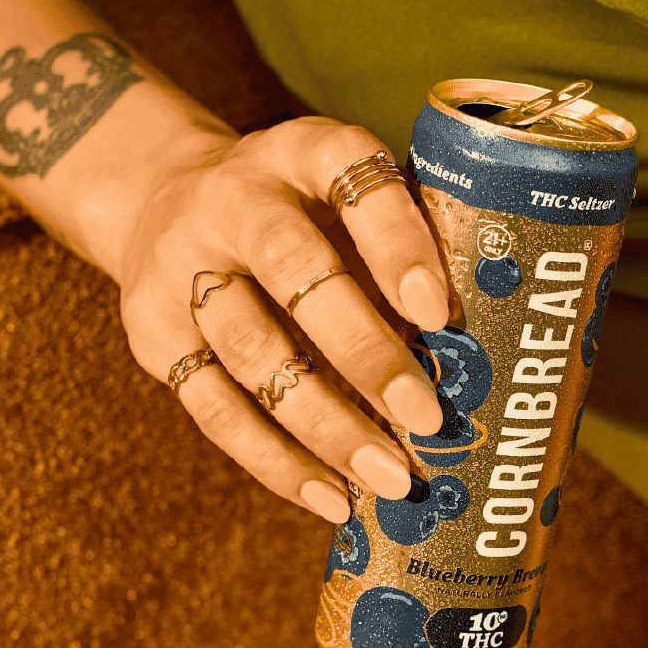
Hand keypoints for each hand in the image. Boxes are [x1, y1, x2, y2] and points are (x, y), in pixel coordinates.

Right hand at [117, 115, 449, 522]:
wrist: (166, 199)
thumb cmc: (304, 211)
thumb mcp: (350, 196)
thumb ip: (409, 247)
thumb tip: (495, 347)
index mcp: (305, 151)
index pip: (355, 183)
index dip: (397, 245)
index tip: (438, 312)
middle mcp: (236, 198)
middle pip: (295, 271)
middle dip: (364, 353)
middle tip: (427, 418)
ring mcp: (182, 265)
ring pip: (253, 352)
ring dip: (326, 424)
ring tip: (389, 477)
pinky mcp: (152, 333)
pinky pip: (214, 408)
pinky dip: (276, 461)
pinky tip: (331, 496)